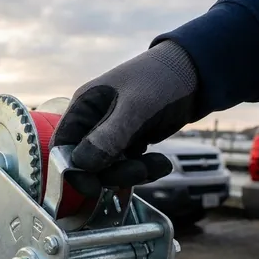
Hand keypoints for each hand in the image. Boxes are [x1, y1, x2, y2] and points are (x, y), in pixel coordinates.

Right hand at [50, 40, 198, 196]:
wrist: (196, 72)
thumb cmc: (160, 78)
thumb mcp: (136, 106)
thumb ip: (109, 135)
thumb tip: (81, 164)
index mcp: (84, 108)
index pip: (62, 147)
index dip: (73, 170)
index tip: (93, 186)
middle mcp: (93, 123)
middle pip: (87, 164)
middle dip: (112, 173)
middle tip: (139, 171)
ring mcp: (112, 134)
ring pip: (109, 169)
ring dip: (132, 174)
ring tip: (159, 164)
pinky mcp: (131, 143)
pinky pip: (128, 167)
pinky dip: (145, 170)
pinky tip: (162, 163)